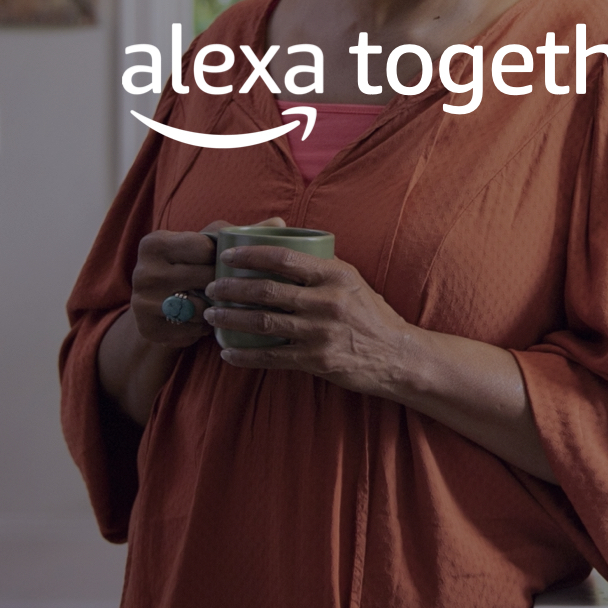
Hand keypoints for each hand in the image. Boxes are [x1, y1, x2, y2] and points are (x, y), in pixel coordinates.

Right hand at [130, 217, 283, 347]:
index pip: (203, 247)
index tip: (230, 264)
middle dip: (224, 285)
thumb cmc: (189, 269)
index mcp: (154, 243)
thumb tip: (280, 221)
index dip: (222, 257)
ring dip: (216, 310)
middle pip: (203, 277)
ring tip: (221, 306)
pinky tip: (207, 324)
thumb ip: (237, 234)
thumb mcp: (204, 248)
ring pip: (199, 307)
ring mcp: (142, 302)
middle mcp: (143, 271)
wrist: (155, 310)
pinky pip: (191, 329)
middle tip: (236, 289)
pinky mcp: (148, 329)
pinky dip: (204, 329)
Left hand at [203, 243, 416, 397]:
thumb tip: (281, 246)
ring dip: (231, 319)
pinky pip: (272, 357)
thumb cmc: (370, 314)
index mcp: (334, 274)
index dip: (250, 255)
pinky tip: (227, 353)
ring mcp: (321, 332)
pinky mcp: (317, 360)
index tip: (227, 257)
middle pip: (266, 291)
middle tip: (211, 287)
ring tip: (211, 315)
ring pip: (263, 323)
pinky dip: (245, 355)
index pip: (283, 258)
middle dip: (231, 288)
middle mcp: (327, 301)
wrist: (396, 356)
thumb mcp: (351, 280)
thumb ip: (320, 266)